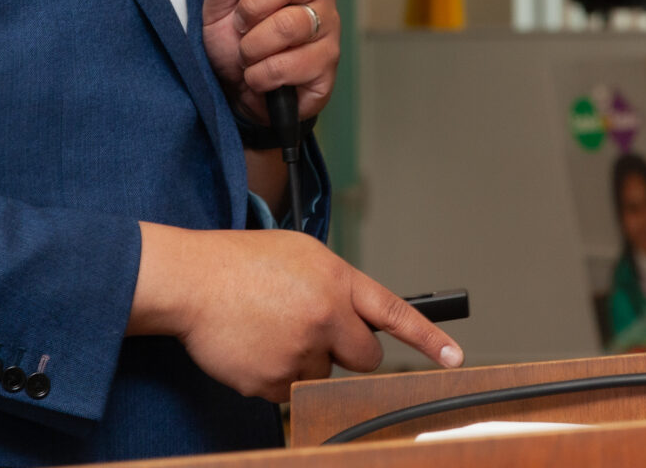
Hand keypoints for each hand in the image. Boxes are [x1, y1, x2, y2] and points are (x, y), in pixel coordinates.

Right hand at [130, 222, 462, 401]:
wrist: (191, 282)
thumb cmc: (241, 263)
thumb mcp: (301, 254)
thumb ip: (335, 285)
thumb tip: (354, 316)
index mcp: (336, 282)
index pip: (393, 313)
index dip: (428, 338)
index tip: (454, 358)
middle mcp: (325, 319)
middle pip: (366, 357)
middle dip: (349, 351)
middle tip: (315, 331)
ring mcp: (299, 353)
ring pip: (323, 374)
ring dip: (305, 359)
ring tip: (270, 328)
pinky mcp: (273, 382)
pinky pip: (289, 391)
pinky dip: (276, 374)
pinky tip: (255, 346)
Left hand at [197, 0, 339, 122]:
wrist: (240, 94)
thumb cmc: (234, 43)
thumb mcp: (217, 8)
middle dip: (252, 7)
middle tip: (240, 25)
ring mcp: (329, 26)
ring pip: (288, 25)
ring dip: (253, 47)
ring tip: (248, 55)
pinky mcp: (328, 63)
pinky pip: (291, 64)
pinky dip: (262, 75)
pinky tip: (260, 76)